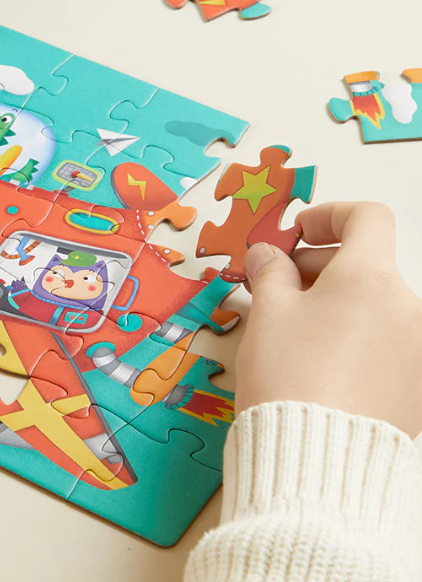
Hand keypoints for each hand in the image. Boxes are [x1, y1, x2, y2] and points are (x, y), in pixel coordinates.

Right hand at [236, 202, 421, 437]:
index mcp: (372, 278)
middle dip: (321, 265)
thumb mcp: (268, 311)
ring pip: (377, 303)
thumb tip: (269, 255)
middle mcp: (408, 308)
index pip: (368, 218)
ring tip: (294, 328)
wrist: (316, 459)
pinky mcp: (417, 385)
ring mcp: (419, 349)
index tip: (300, 232)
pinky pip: (387, 340)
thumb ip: (270, 270)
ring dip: (337, 300)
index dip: (330, 215)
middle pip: (368, 262)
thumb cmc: (289, 375)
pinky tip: (319, 360)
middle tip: (279, 286)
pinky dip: (356, 334)